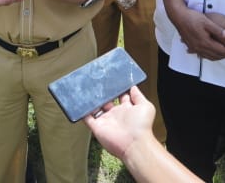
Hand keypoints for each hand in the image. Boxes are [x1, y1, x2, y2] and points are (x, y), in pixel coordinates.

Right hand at [84, 85, 199, 181]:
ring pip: (95, 108)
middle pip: (106, 101)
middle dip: (102, 93)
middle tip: (97, 82)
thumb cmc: (142, 126)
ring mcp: (105, 120)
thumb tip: (133, 86)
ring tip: (87, 88)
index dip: (117, 88)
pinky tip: (79, 102)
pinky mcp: (97, 127)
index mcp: (127, 109)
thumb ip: (138, 95)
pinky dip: (82, 111)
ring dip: (92, 101)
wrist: (134, 144)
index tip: (112, 79)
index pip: (120, 96)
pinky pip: (87, 118)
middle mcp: (115, 114)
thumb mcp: (145, 106)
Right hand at [169, 7, 224, 59]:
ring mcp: (195, 48)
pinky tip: (212, 54)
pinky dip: (210, 56)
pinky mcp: (191, 46)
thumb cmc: (192, 17)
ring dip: (220, 56)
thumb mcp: (207, 21)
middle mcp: (200, 48)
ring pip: (210, 57)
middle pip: (217, 55)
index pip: (222, 50)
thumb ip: (217, 30)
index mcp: (205, 42)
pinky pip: (203, 55)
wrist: (178, 16)